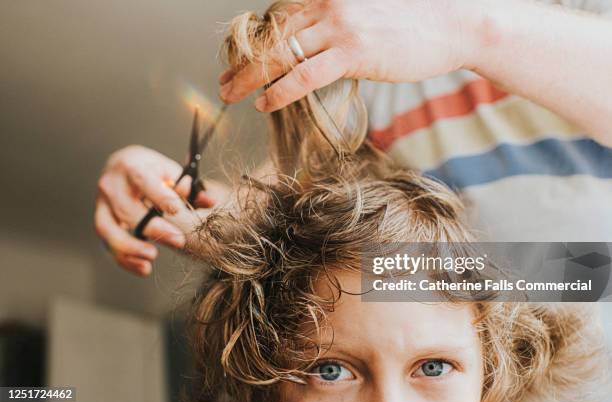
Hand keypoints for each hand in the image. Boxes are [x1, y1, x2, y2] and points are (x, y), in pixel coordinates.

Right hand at [94, 145, 229, 275]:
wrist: (124, 167)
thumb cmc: (153, 170)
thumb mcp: (171, 172)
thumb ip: (189, 188)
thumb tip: (210, 201)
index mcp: (131, 166)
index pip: (143, 180)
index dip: (160, 196)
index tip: (177, 211)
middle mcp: (111, 185)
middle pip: (128, 210)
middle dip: (154, 228)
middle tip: (179, 240)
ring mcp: (102, 204)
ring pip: (108, 229)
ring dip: (130, 248)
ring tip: (152, 257)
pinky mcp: (101, 221)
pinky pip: (107, 244)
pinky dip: (124, 259)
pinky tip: (144, 268)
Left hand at [219, 0, 477, 111]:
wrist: (453, 24)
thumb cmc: (412, 21)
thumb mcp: (367, 11)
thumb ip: (336, 21)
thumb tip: (314, 42)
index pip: (279, 15)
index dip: (256, 40)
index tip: (241, 61)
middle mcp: (329, 2)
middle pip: (272, 33)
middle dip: (243, 60)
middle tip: (225, 80)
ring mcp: (340, 26)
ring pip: (281, 54)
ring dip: (250, 77)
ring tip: (231, 95)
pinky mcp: (353, 52)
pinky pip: (305, 75)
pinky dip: (279, 91)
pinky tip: (264, 104)